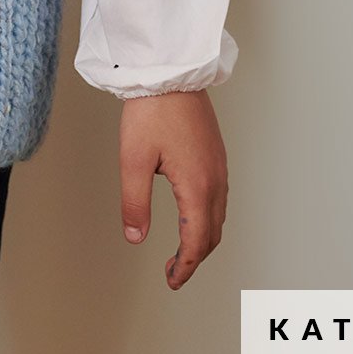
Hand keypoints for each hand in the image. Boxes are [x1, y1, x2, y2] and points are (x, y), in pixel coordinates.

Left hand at [117, 88, 227, 289]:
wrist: (170, 72)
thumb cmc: (151, 111)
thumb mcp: (134, 160)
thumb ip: (134, 202)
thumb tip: (135, 236)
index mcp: (197, 187)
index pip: (196, 242)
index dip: (184, 267)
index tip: (172, 281)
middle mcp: (215, 180)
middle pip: (212, 234)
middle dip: (194, 258)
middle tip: (173, 272)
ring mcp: (219, 166)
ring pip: (218, 216)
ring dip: (203, 239)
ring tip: (182, 249)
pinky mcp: (216, 154)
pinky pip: (219, 197)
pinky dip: (208, 217)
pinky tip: (193, 214)